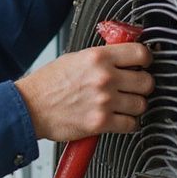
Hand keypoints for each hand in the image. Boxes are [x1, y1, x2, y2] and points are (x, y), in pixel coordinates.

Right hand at [15, 42, 153, 141]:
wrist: (30, 108)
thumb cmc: (47, 84)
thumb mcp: (75, 58)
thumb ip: (101, 58)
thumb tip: (121, 58)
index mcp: (98, 58)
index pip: (140, 53)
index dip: (146, 60)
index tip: (144, 64)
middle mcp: (104, 78)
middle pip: (146, 81)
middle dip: (142, 85)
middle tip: (134, 87)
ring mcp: (104, 101)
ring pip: (141, 104)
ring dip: (135, 105)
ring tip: (124, 104)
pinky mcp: (101, 122)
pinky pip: (131, 124)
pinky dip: (128, 123)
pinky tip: (119, 119)